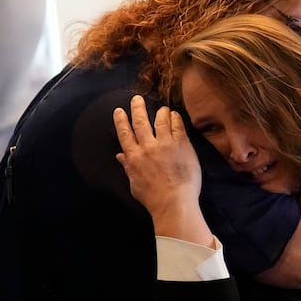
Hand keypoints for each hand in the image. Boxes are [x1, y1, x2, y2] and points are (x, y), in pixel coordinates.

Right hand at [113, 95, 212, 246]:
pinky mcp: (181, 144)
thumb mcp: (134, 184)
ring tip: (161, 108)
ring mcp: (165, 144)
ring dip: (160, 111)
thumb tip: (120, 156)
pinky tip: (174, 115)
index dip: (121, 120)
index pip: (125, 133)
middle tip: (137, 98)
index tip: (119, 110)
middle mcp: (148, 146)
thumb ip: (128, 167)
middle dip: (137, 107)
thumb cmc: (153, 198)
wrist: (174, 202)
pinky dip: (175, 117)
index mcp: (134, 157)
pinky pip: (177, 125)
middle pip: (140, 121)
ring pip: (160, 119)